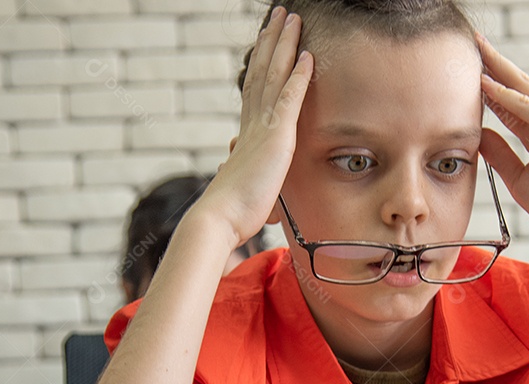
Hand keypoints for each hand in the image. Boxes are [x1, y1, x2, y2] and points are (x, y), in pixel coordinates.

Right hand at [198, 8, 313, 249]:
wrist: (221, 218)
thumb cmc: (233, 211)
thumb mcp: (242, 183)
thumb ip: (240, 167)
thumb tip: (229, 160)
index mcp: (246, 133)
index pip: (255, 88)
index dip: (262, 62)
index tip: (267, 40)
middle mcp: (251, 123)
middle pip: (263, 71)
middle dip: (273, 40)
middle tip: (280, 15)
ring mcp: (262, 128)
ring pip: (274, 76)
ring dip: (285, 45)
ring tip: (292, 19)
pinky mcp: (275, 138)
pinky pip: (289, 99)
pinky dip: (298, 76)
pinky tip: (307, 56)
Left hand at [476, 34, 528, 251]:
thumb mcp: (518, 179)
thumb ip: (501, 156)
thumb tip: (480, 136)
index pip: (510, 102)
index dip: (490, 84)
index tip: (467, 70)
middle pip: (518, 86)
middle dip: (495, 64)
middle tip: (473, 43)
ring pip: (524, 90)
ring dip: (500, 70)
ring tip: (478, 51)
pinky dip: (508, 97)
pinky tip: (489, 85)